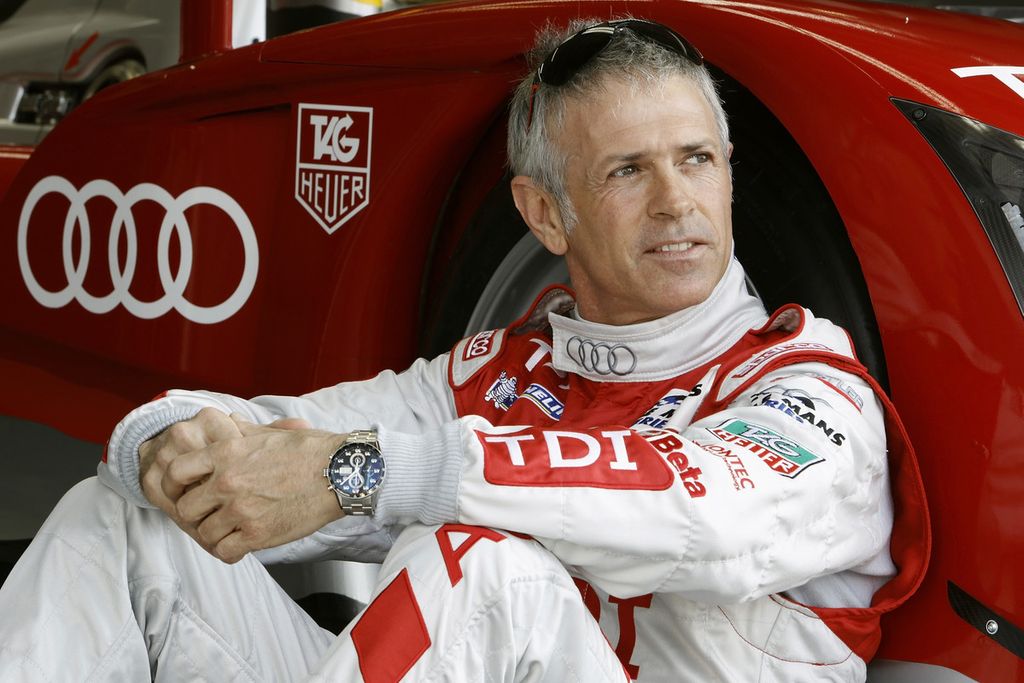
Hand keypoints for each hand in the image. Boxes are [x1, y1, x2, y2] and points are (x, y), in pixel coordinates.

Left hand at [139, 408, 345, 562]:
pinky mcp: (258, 534)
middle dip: (195, 513)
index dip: (175, 484)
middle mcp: (228, 481)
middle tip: (209, 514)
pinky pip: (225, 551)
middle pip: (185, 508)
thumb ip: (243, 430)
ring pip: (204, 533)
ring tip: (229, 530)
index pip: (176, 471)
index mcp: (227, 453)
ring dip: (215, 533)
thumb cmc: (311, 450)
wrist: (340, 473)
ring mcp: (241, 510)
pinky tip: (241, 543)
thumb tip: (229, 420)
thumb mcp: (271, 432)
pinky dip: (230, 550)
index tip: (183, 491)